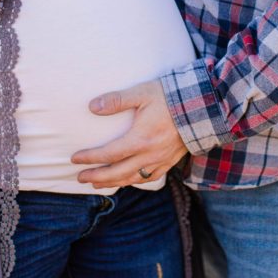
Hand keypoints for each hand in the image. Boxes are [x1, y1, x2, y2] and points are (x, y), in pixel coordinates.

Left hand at [71, 80, 187, 187]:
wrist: (203, 105)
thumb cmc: (170, 96)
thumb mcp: (141, 93)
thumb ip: (116, 100)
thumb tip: (92, 107)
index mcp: (140, 140)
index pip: (108, 154)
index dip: (90, 158)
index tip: (75, 158)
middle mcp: (149, 155)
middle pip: (117, 172)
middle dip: (96, 176)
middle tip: (79, 178)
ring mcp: (161, 160)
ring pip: (132, 178)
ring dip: (112, 182)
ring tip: (97, 183)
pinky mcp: (171, 161)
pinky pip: (149, 178)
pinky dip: (134, 181)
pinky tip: (128, 180)